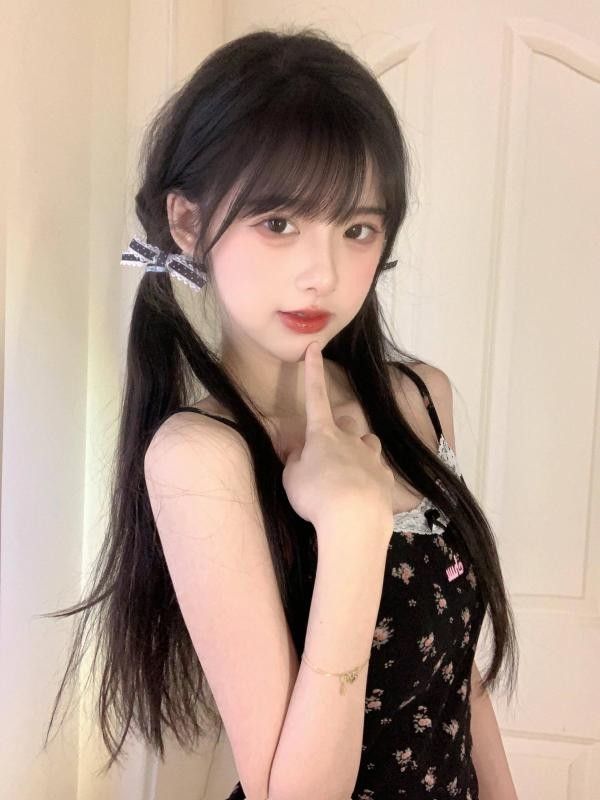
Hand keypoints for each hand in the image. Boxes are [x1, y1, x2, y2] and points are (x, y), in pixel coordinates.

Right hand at [281, 341, 394, 534]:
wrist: (354, 520)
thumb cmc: (316, 497)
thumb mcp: (292, 479)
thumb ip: (296, 461)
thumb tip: (301, 452)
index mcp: (322, 434)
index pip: (315, 396)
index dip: (312, 371)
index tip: (314, 348)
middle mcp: (350, 439)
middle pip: (346, 423)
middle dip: (339, 431)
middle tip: (327, 454)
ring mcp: (371, 457)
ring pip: (367, 443)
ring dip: (358, 452)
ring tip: (347, 475)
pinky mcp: (386, 478)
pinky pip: (377, 471)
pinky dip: (369, 479)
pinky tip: (361, 497)